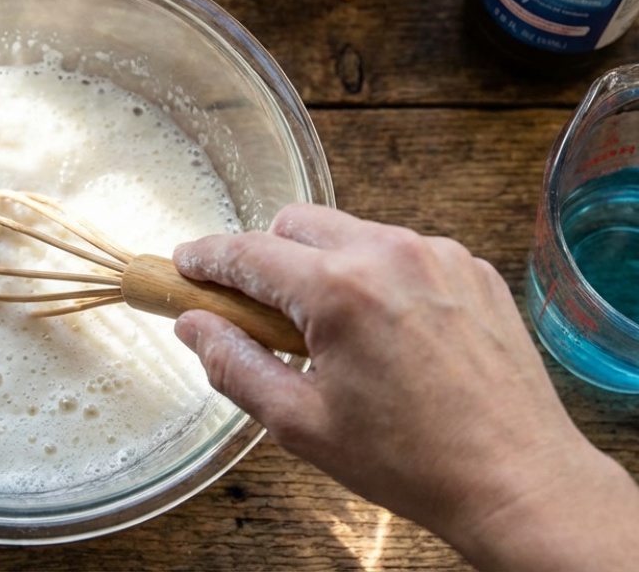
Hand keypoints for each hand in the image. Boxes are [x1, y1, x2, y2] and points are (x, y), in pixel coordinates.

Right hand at [173, 204, 638, 570]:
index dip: (206, 258)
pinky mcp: (470, 266)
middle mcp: (389, 253)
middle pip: (294, 223)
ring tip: (334, 332)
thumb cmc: (412, 460)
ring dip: (323, 265)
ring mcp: (437, 255)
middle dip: (266, 257)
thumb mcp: (300, 423)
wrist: (516, 478)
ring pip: (349, 232)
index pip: (247, 253)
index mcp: (340, 290)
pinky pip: (400, 249)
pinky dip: (377, 275)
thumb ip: (233, 365)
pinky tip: (386, 331)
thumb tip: (194, 326)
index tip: (185, 265)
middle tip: (262, 311)